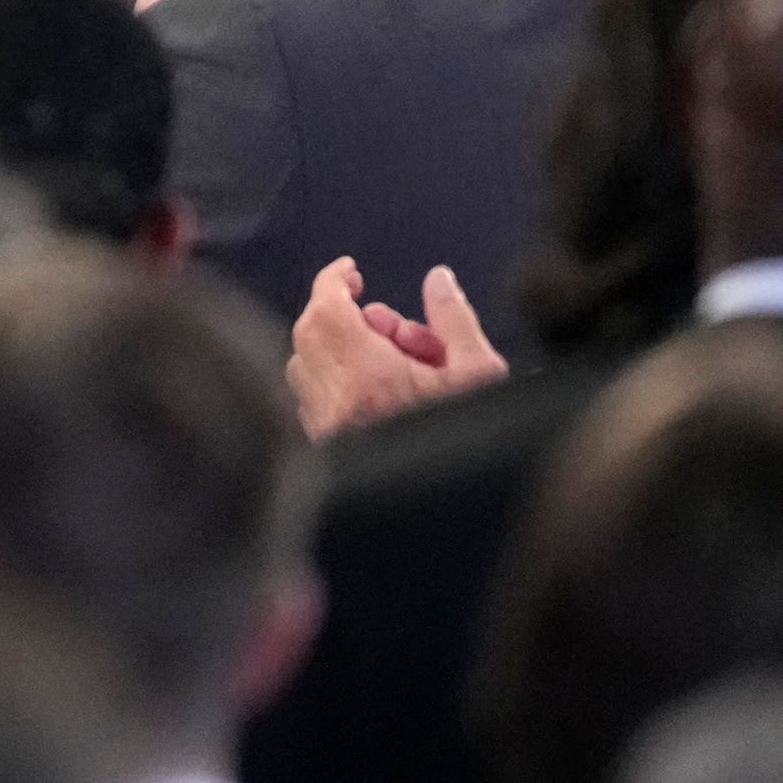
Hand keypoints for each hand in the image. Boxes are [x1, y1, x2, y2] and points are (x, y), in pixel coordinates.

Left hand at [284, 257, 508, 439]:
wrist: (454, 511)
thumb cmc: (472, 440)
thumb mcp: (478, 374)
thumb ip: (453, 319)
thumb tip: (437, 279)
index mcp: (367, 379)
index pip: (327, 308)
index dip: (334, 279)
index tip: (352, 271)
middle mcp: (335, 405)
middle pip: (310, 333)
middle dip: (341, 314)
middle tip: (384, 323)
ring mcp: (324, 430)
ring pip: (304, 368)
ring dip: (336, 349)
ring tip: (391, 363)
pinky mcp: (323, 452)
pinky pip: (311, 400)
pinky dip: (333, 382)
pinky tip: (379, 394)